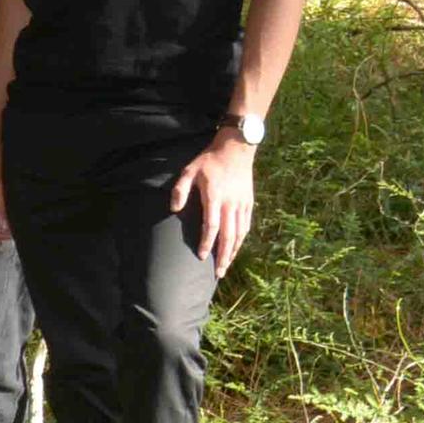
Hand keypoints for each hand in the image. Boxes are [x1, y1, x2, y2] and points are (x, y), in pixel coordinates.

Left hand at [175, 132, 260, 272]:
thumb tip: (174, 209)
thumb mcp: (189, 171)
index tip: (202, 256)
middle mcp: (231, 204)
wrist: (236, 149)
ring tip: (226, 266)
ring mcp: (242, 204)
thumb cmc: (209, 161)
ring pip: (240, 233)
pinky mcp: (248, 203)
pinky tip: (236, 248)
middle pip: (229, 236)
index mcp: (215, 197)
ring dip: (233, 251)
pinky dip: (241, 240)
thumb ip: (180, 190)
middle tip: (218, 273)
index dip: (207, 243)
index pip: (212, 226)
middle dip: (223, 256)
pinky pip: (246, 226)